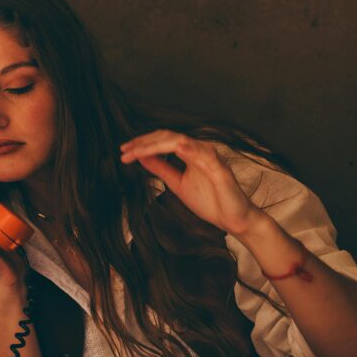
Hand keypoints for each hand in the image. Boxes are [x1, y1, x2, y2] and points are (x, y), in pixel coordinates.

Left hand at [120, 130, 262, 235]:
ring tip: (137, 151)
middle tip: (124, 151)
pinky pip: (203, 154)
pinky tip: (172, 148)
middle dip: (144, 142)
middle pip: (168, 136)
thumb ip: (161, 168)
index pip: (163, 140)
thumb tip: (141, 156)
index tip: (123, 151)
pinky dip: (187, 149)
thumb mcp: (176, 183)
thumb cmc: (209, 201)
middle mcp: (200, 150)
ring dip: (155, 145)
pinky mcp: (220, 169)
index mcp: (190, 152)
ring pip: (180, 141)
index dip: (142, 143)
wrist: (232, 220)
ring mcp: (211, 158)